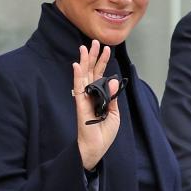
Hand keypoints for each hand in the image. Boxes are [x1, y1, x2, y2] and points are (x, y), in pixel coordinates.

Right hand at [73, 40, 119, 169]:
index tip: (106, 48)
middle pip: (91, 71)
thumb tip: (113, 80)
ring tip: (85, 47)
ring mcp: (84, 99)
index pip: (100, 75)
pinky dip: (78, 77)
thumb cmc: (103, 133)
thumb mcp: (114, 113)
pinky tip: (76, 65)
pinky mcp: (81, 105)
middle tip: (94, 41)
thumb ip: (112, 97)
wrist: (96, 148)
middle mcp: (90, 95)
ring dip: (85, 61)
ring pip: (84, 76)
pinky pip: (78, 89)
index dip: (103, 62)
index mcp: (99, 96)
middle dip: (93, 56)